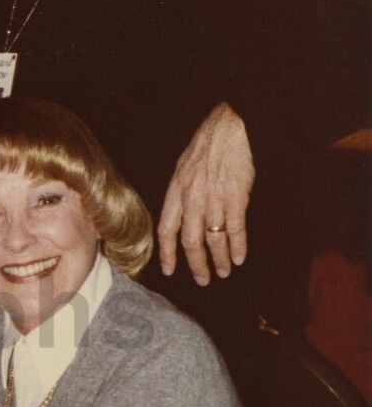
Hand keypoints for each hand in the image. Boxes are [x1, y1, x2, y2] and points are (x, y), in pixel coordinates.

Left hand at [158, 104, 254, 284]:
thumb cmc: (206, 145)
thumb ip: (182, 194)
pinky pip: (235, 228)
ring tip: (224, 272)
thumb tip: (183, 216)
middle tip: (203, 280)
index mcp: (176, 192)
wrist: (229, 126)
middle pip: (190, 241)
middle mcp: (192, 199)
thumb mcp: (183, 168)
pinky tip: (240, 257)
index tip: (170, 270)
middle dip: (196, 264)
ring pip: (214, 238)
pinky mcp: (236, 196)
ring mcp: (214, 199)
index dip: (167, 253)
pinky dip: (238, 246)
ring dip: (219, 259)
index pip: (167, 229)